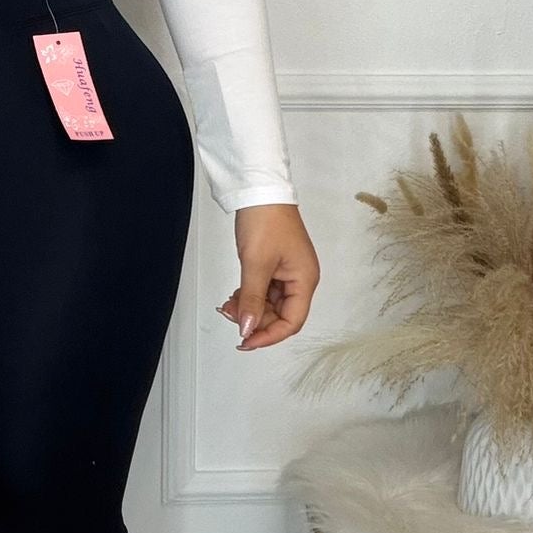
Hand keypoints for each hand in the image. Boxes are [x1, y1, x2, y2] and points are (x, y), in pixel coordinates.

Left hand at [216, 202, 318, 350]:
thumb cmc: (265, 223)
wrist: (260, 191)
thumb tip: (247, 329)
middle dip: (256, 320)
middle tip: (230, 317)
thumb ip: (251, 300)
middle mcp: (300, 279)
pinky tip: (233, 296)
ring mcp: (287, 272)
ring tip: (227, 305)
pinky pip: (264, 290)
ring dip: (250, 308)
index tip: (246, 341)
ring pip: (270, 304)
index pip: (292, 321)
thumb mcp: (255, 265)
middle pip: (281, 314)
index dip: (269, 335)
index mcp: (305, 280)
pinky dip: (249, 296)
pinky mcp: (275, 265)